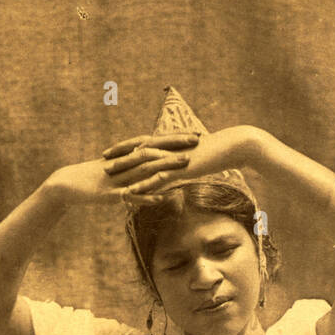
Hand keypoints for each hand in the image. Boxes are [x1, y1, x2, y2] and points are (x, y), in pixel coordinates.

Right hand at [45, 133, 199, 206]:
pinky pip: (130, 195)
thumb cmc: (90, 178)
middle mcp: (123, 163)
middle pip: (152, 151)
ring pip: (144, 170)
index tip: (193, 135)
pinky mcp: (109, 194)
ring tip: (184, 164)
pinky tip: (160, 197)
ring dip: (165, 166)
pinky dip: (145, 196)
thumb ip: (132, 167)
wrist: (65, 184)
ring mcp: (117, 178)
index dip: (173, 139)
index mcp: (124, 156)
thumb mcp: (114, 171)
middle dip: (175, 146)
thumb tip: (149, 164)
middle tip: (196, 141)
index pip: (152, 144)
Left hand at [102, 126, 260, 198]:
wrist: (232, 147)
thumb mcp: (197, 156)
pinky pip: (156, 178)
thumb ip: (184, 160)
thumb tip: (179, 165)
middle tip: (102, 162)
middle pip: (137, 151)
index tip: (112, 151)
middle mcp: (168, 148)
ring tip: (109, 177)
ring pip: (143, 164)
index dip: (126, 146)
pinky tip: (131, 192)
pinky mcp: (180, 169)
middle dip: (119, 157)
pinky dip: (142, 185)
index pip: (142, 142)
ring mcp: (173, 158)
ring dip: (125, 170)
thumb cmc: (217, 151)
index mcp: (171, 143)